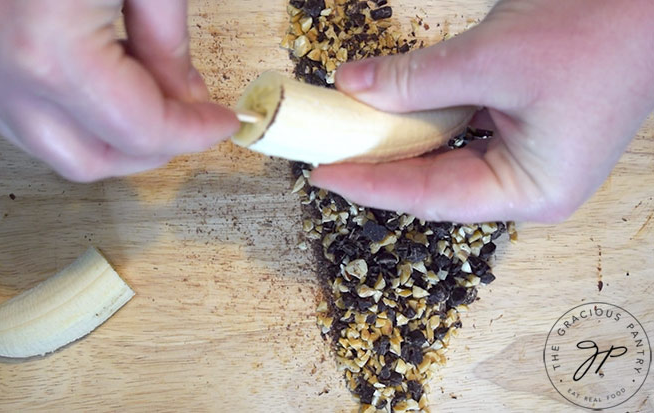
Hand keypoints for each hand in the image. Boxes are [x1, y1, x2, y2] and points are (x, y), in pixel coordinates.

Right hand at [0, 0, 238, 181]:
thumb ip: (166, 41)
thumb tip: (186, 96)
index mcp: (49, 50)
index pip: (140, 129)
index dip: (192, 132)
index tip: (222, 120)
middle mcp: (2, 74)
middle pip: (91, 160)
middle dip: (152, 149)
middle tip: (191, 119)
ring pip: (53, 148)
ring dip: (112, 139)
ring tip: (154, 103)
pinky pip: (25, 119)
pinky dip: (74, 119)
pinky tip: (108, 90)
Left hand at [310, 0, 653, 222]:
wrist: (653, 0)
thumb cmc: (598, 32)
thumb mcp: (490, 59)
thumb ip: (415, 80)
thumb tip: (352, 86)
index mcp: (531, 191)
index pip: (430, 197)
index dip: (371, 186)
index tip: (324, 175)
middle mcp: (529, 186)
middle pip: (435, 184)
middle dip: (381, 166)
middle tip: (328, 154)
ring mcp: (529, 159)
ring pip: (447, 158)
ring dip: (401, 141)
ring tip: (350, 135)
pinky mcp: (526, 131)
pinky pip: (463, 133)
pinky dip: (427, 121)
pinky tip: (392, 111)